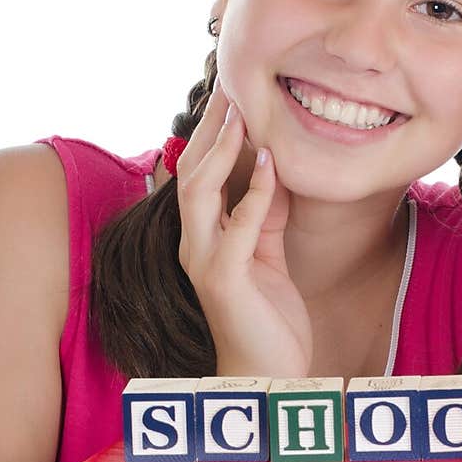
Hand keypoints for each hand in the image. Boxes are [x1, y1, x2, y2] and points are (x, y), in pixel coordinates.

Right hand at [175, 79, 312, 377]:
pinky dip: (255, 193)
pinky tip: (272, 166)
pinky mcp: (226, 280)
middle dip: (208, 128)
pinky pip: (237, 226)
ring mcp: (205, 261)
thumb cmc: (267, 317)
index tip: (231, 94)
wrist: (268, 374)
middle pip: (189, 171)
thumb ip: (263, 214)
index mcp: (202, 236)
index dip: (211, 132)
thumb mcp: (266, 253)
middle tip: (230, 88)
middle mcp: (194, 244)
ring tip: (241, 116)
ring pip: (198, 192)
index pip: (198, 172)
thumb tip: (272, 169)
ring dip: (220, 150)